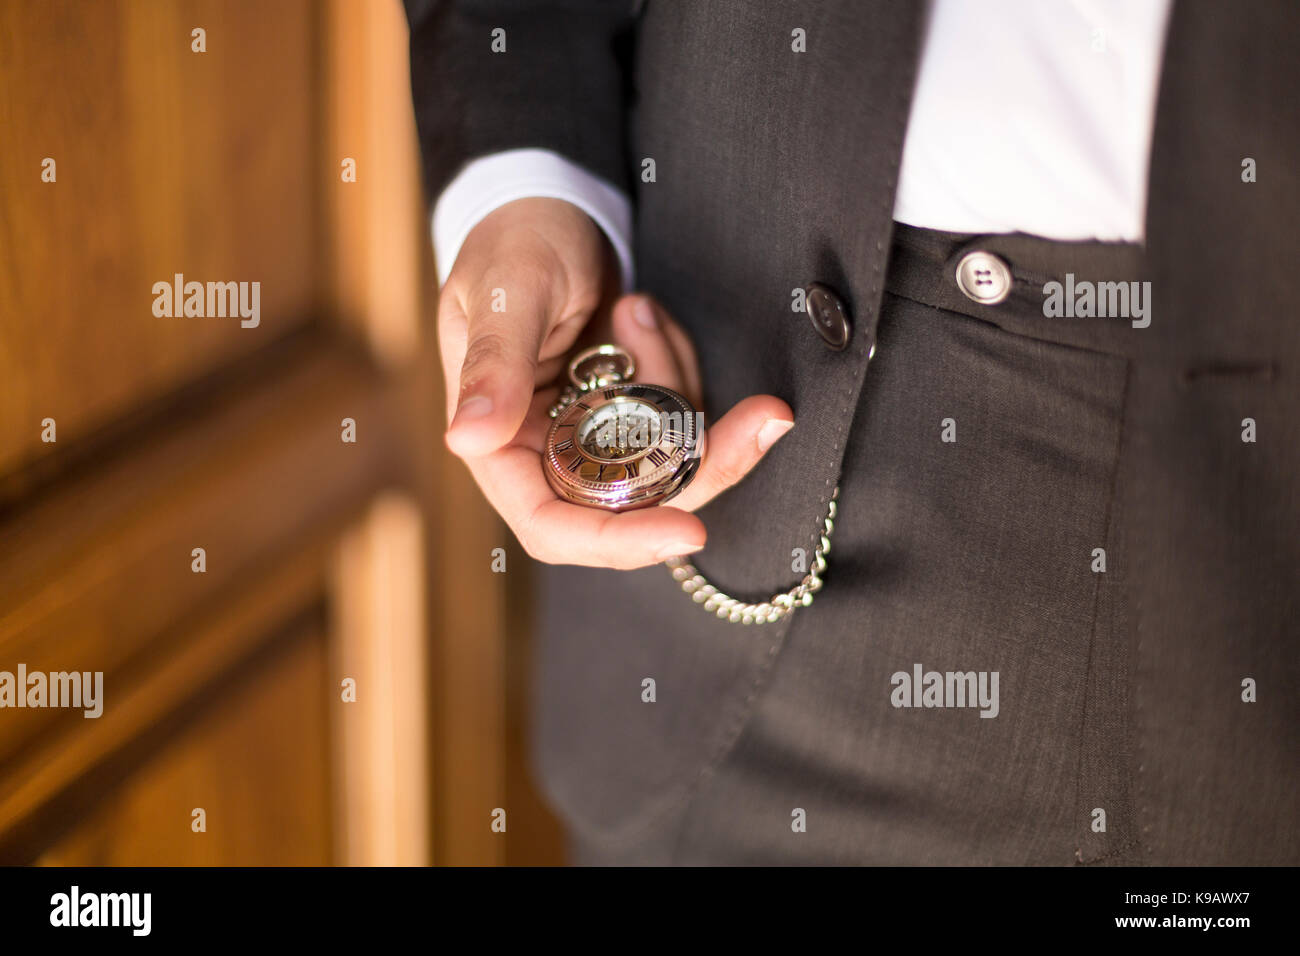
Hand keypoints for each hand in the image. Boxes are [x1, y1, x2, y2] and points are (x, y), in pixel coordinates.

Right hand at [438, 197, 793, 568]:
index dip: (618, 541)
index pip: (554, 525)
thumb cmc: (511, 241)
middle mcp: (549, 453)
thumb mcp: (504, 292)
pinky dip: (678, 365)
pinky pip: (683, 415)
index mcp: (499, 445)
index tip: (687, 532)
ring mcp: (598, 434)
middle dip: (700, 465)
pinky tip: (640, 315)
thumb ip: (494, 365)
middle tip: (763, 417)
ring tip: (634, 309)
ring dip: (676, 385)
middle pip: (636, 505)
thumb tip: (467, 439)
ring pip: (671, 459)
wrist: (550, 206)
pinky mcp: (635, 410)